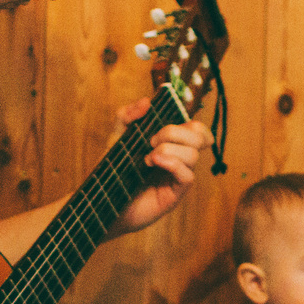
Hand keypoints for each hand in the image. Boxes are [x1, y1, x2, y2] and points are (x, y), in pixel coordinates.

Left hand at [108, 97, 211, 233]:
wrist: (104, 201)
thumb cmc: (114, 171)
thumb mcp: (117, 137)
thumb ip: (127, 116)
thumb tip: (147, 102)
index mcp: (172, 144)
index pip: (197, 129)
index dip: (189, 122)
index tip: (162, 123)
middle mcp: (179, 159)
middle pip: (199, 137)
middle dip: (174, 132)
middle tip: (151, 140)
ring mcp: (178, 176)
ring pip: (193, 154)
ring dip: (168, 149)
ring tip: (147, 157)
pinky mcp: (175, 194)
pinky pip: (188, 175)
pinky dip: (172, 163)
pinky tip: (153, 162)